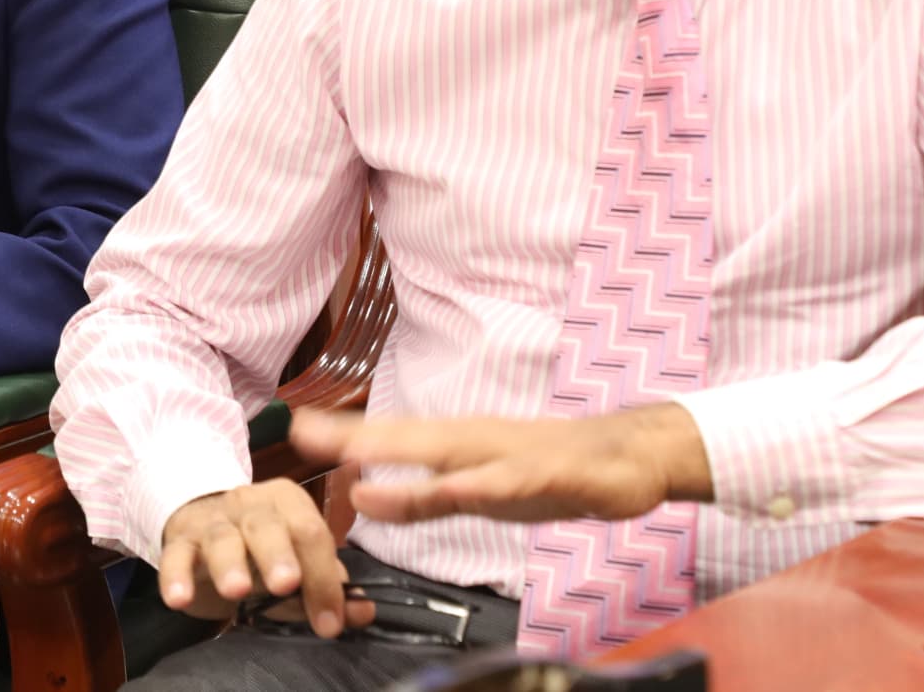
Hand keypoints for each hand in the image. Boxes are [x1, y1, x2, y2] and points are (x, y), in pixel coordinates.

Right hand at [156, 479, 374, 639]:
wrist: (201, 524)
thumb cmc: (258, 549)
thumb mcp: (295, 565)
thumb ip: (325, 588)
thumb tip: (363, 611)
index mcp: (287, 502)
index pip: (310, 531)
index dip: (323, 577)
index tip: (329, 622)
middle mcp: (250, 503)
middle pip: (267, 525)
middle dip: (278, 555)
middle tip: (287, 583)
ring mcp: (212, 520)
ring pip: (222, 538)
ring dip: (231, 563)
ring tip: (237, 589)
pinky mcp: (178, 540)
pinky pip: (176, 555)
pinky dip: (176, 575)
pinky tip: (179, 597)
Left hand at [289, 403, 713, 525]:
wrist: (628, 455)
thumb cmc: (548, 468)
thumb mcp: (478, 490)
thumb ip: (425, 498)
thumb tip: (369, 498)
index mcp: (460, 443)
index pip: (392, 437)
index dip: (344, 433)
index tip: (295, 424)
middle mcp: (479, 442)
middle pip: (409, 438)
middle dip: (357, 436)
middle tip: (306, 431)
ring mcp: (515, 456)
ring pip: (455, 456)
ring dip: (409, 456)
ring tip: (363, 456)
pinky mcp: (554, 476)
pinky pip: (517, 483)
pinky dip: (488, 483)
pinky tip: (465, 487)